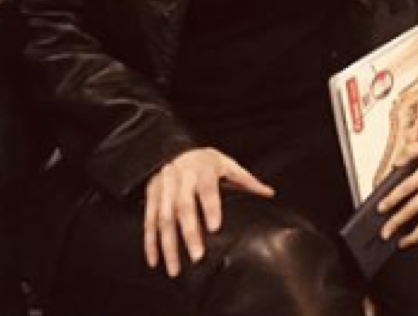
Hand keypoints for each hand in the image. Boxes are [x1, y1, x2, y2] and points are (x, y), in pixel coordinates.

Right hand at [143, 147, 273, 276]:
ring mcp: (164, 187)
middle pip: (183, 207)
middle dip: (190, 233)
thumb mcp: (227, 164)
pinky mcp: (151, 196)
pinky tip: (154, 261)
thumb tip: (269, 193)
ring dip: (168, 245)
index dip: (211, 207)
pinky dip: (150, 243)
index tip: (215, 227)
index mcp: (203, 169)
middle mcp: (181, 177)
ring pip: (164, 218)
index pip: (207, 188)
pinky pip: (148, 222)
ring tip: (175, 269)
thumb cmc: (206, 161)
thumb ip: (247, 180)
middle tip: (197, 256)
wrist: (172, 148)